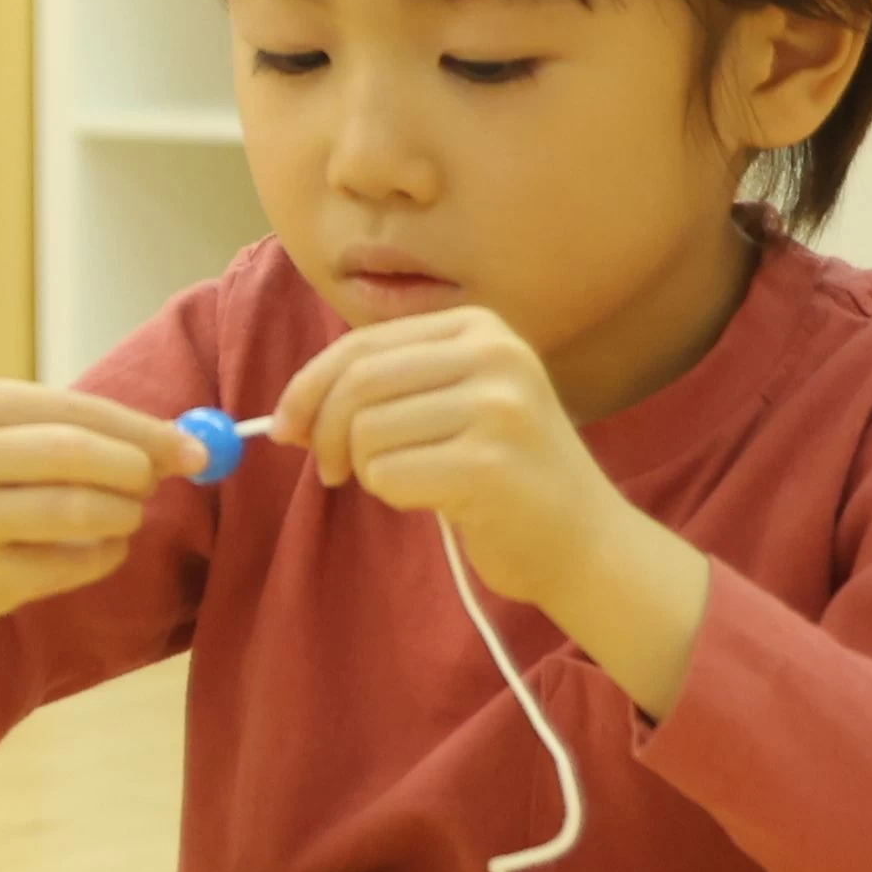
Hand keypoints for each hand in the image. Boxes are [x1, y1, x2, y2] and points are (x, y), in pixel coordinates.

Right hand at [0, 382, 193, 734]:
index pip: (77, 410)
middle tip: (153, 486)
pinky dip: (102, 557)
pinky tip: (94, 551)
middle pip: (78, 455)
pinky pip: (71, 565)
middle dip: (137, 471)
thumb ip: (79, 432)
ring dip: (124, 518)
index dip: (146, 431)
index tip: (195, 450)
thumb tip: (185, 444)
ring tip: (122, 519)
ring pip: (80, 513)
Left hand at [272, 310, 708, 705]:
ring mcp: (498, 408)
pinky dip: (395, 495)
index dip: (307, 386)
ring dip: (369, 469)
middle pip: (356, 383)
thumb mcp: (452, 405)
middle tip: (332, 470)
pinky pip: (389, 475)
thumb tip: (290, 411)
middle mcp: (494, 356)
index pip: (360, 345)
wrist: (584, 542)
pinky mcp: (490, 464)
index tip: (286, 427)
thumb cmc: (503, 475)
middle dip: (325, 432)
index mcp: (479, 329)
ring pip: (367, 432)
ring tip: (411, 482)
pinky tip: (436, 501)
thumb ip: (382, 390)